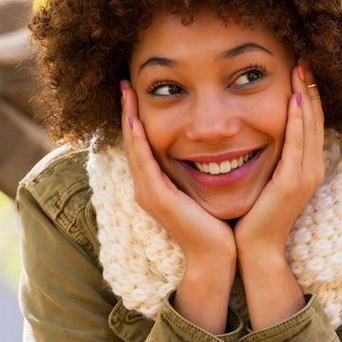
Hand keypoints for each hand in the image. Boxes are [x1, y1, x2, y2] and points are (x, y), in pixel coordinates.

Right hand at [121, 81, 235, 332]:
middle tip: (125, 83)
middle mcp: (146, 188)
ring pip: (133, 149)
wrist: (216, 258)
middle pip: (132, 142)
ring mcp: (148, 194)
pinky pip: (144, 165)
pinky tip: (137, 122)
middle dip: (127, 111)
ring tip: (126, 92)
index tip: (137, 91)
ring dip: (128, 119)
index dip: (137, 118)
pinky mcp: (157, 200)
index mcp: (157, 185)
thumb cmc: (215, 226)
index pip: (142, 144)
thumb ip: (199, 171)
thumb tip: (212, 147)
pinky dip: (139, 142)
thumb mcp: (203, 191)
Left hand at [234, 62, 324, 327]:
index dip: (307, 93)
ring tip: (302, 68)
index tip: (300, 67)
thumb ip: (266, 156)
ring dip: (306, 95)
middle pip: (314, 118)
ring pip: (310, 126)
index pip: (309, 121)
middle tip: (305, 58)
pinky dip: (298, 120)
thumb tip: (251, 131)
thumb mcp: (263, 177)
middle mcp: (311, 167)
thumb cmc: (253, 215)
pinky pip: (298, 144)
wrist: (254, 250)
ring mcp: (305, 175)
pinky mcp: (293, 183)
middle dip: (310, 86)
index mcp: (304, 166)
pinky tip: (294, 99)